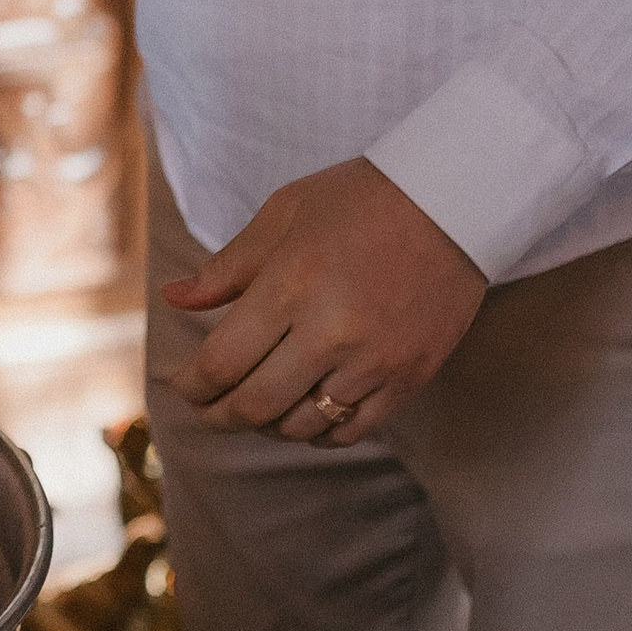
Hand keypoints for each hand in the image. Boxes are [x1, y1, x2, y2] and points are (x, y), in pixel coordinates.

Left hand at [160, 157, 485, 442]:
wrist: (456, 199)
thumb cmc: (361, 199)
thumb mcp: (283, 215)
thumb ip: (227, 267)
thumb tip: (175, 299)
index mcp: (291, 286)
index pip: (221, 363)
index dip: (191, 385)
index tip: (182, 384)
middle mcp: (331, 332)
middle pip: (256, 405)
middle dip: (218, 415)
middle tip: (206, 409)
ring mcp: (376, 360)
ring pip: (302, 425)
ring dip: (267, 425)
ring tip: (255, 407)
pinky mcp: (411, 376)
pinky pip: (353, 428)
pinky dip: (320, 432)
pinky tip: (304, 414)